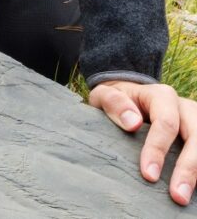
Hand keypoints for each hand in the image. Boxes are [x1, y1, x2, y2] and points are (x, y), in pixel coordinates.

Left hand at [89, 80, 196, 204]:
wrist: (128, 96)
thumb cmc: (115, 99)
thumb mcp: (105, 95)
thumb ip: (114, 103)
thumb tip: (133, 123)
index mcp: (161, 96)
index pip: (166, 123)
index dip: (158, 149)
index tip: (148, 175)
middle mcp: (184, 108)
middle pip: (195, 136)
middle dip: (188, 168)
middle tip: (178, 196)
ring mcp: (194, 121)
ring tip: (185, 197)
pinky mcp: (196, 134)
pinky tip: (194, 189)